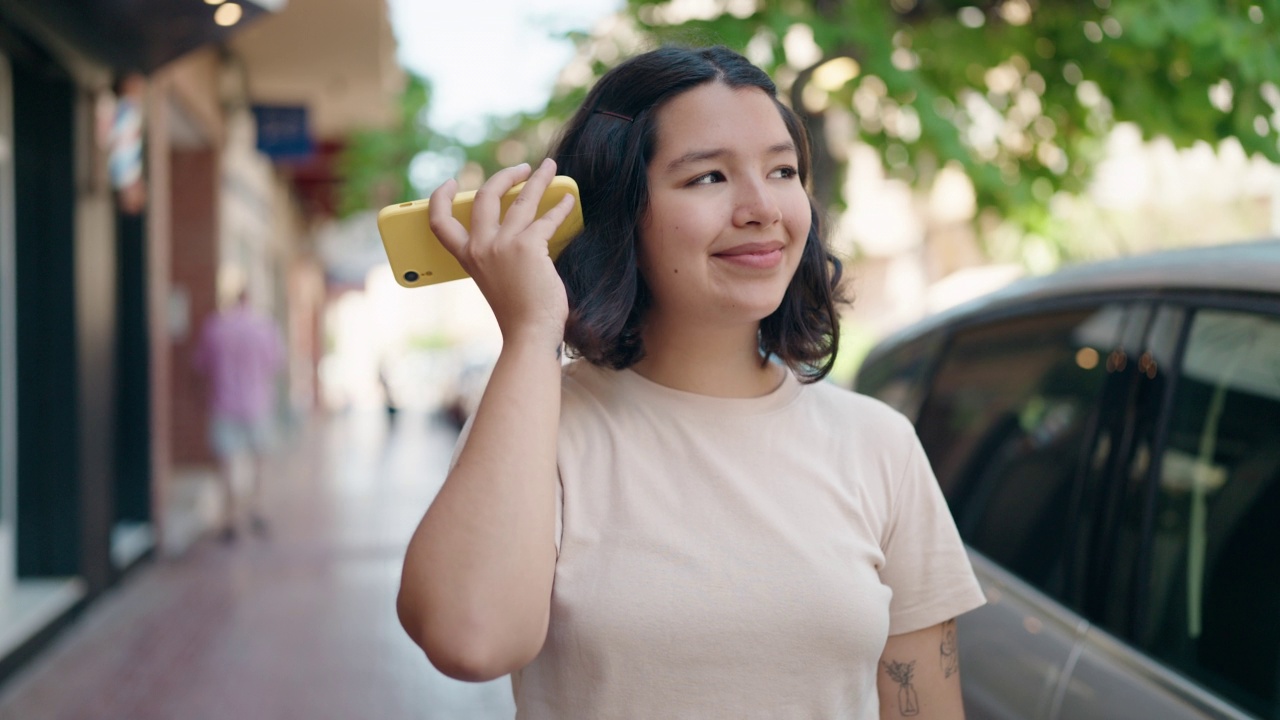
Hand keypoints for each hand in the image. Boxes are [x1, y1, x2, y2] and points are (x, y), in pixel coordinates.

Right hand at [429, 159, 575, 347]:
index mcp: (467, 257)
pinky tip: (568, 200)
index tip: (449, 183)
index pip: (440, 222)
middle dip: (504, 176)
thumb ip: (496, 254)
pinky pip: (547, 218)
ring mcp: (503, 245)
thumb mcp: (494, 280)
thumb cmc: (517, 312)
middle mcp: (481, 247)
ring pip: (521, 198)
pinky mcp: (529, 246)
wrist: (529, 333)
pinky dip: (560, 206)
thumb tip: (519, 223)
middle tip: (522, 168)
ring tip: (550, 167)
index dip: (440, 198)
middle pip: (484, 196)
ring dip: (538, 179)